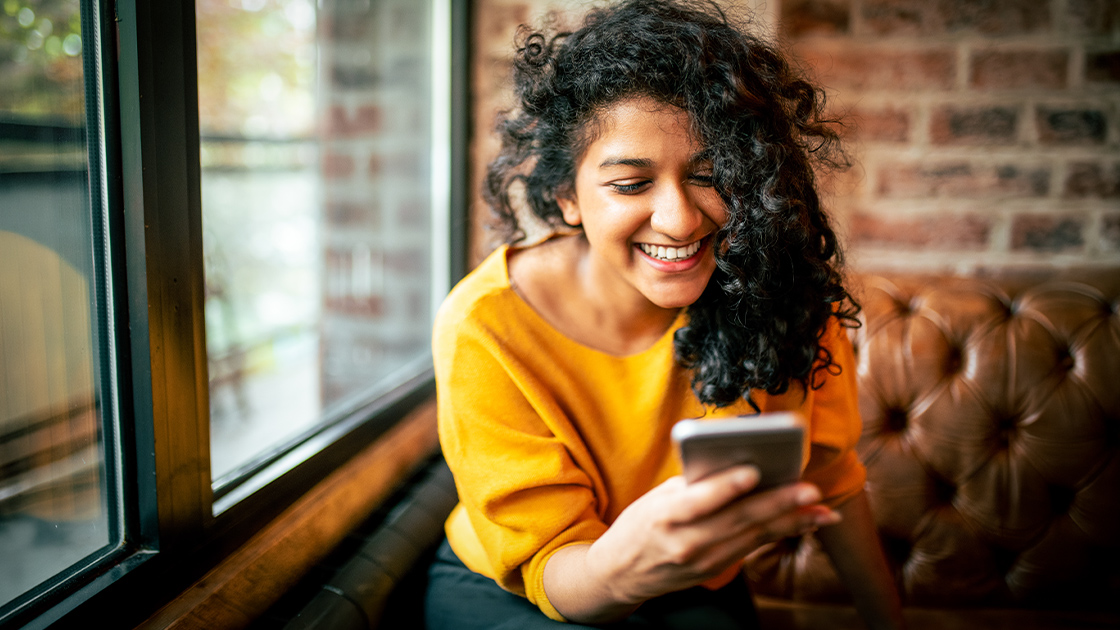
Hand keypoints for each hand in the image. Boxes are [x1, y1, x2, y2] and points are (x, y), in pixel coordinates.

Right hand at [543, 465, 840, 621]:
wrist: (620, 572)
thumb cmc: (640, 525)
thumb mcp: (655, 499)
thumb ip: (692, 486)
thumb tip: (737, 465)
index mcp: (664, 516)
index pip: (699, 500)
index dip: (727, 486)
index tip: (754, 470)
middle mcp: (685, 542)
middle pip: (737, 520)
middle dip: (778, 504)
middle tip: (810, 490)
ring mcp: (703, 561)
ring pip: (753, 537)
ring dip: (791, 523)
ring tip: (821, 510)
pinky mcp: (715, 570)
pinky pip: (752, 548)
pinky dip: (780, 533)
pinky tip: (804, 522)